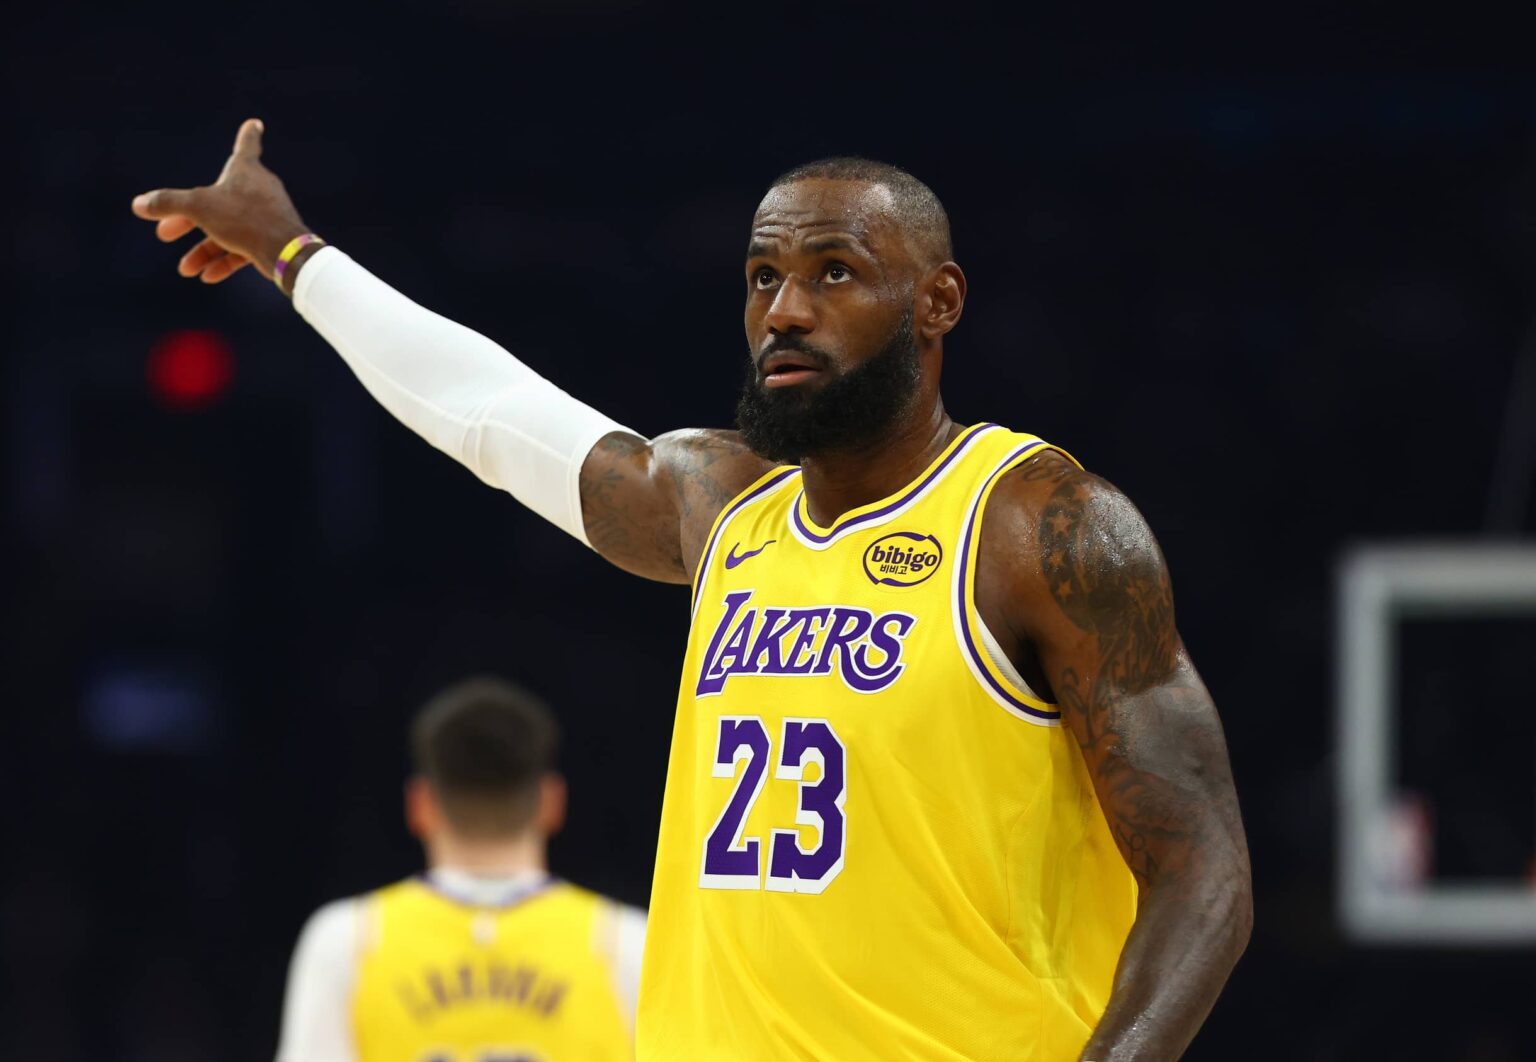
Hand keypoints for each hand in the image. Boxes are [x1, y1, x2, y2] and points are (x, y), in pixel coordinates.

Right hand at [131, 118, 310, 285]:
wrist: (286, 253)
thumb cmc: (246, 220)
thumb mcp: (199, 208)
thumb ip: (168, 203)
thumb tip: (138, 204)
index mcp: (247, 171)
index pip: (247, 145)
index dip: (248, 134)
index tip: (254, 124)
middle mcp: (259, 190)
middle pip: (216, 201)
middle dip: (188, 220)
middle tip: (164, 233)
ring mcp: (266, 216)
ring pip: (227, 230)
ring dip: (204, 250)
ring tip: (186, 269)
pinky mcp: (271, 241)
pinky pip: (243, 248)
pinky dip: (225, 261)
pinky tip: (207, 276)